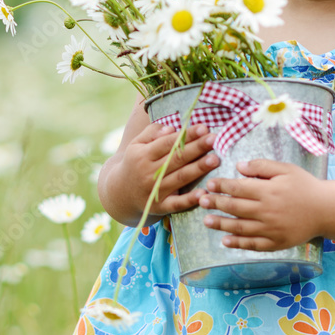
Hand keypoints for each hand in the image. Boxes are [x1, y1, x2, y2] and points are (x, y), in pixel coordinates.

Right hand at [104, 123, 220, 220]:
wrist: (119, 193)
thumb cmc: (134, 163)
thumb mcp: (136, 145)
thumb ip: (152, 133)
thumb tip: (172, 128)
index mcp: (142, 155)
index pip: (168, 143)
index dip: (186, 135)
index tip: (203, 127)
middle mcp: (148, 173)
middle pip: (177, 159)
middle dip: (197, 148)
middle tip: (215, 139)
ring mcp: (154, 191)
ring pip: (180, 178)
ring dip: (198, 169)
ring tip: (215, 159)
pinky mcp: (159, 207)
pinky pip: (176, 204)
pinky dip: (190, 199)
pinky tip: (204, 193)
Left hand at [199, 159, 325, 250]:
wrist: (326, 210)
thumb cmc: (305, 186)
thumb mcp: (286, 169)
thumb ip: (262, 166)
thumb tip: (239, 166)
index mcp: (268, 190)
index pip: (238, 188)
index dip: (221, 186)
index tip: (209, 184)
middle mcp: (267, 211)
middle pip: (235, 207)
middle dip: (216, 203)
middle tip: (202, 201)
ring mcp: (271, 229)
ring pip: (240, 227)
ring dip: (221, 224)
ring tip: (206, 221)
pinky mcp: (276, 243)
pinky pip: (253, 245)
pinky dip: (238, 244)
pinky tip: (226, 241)